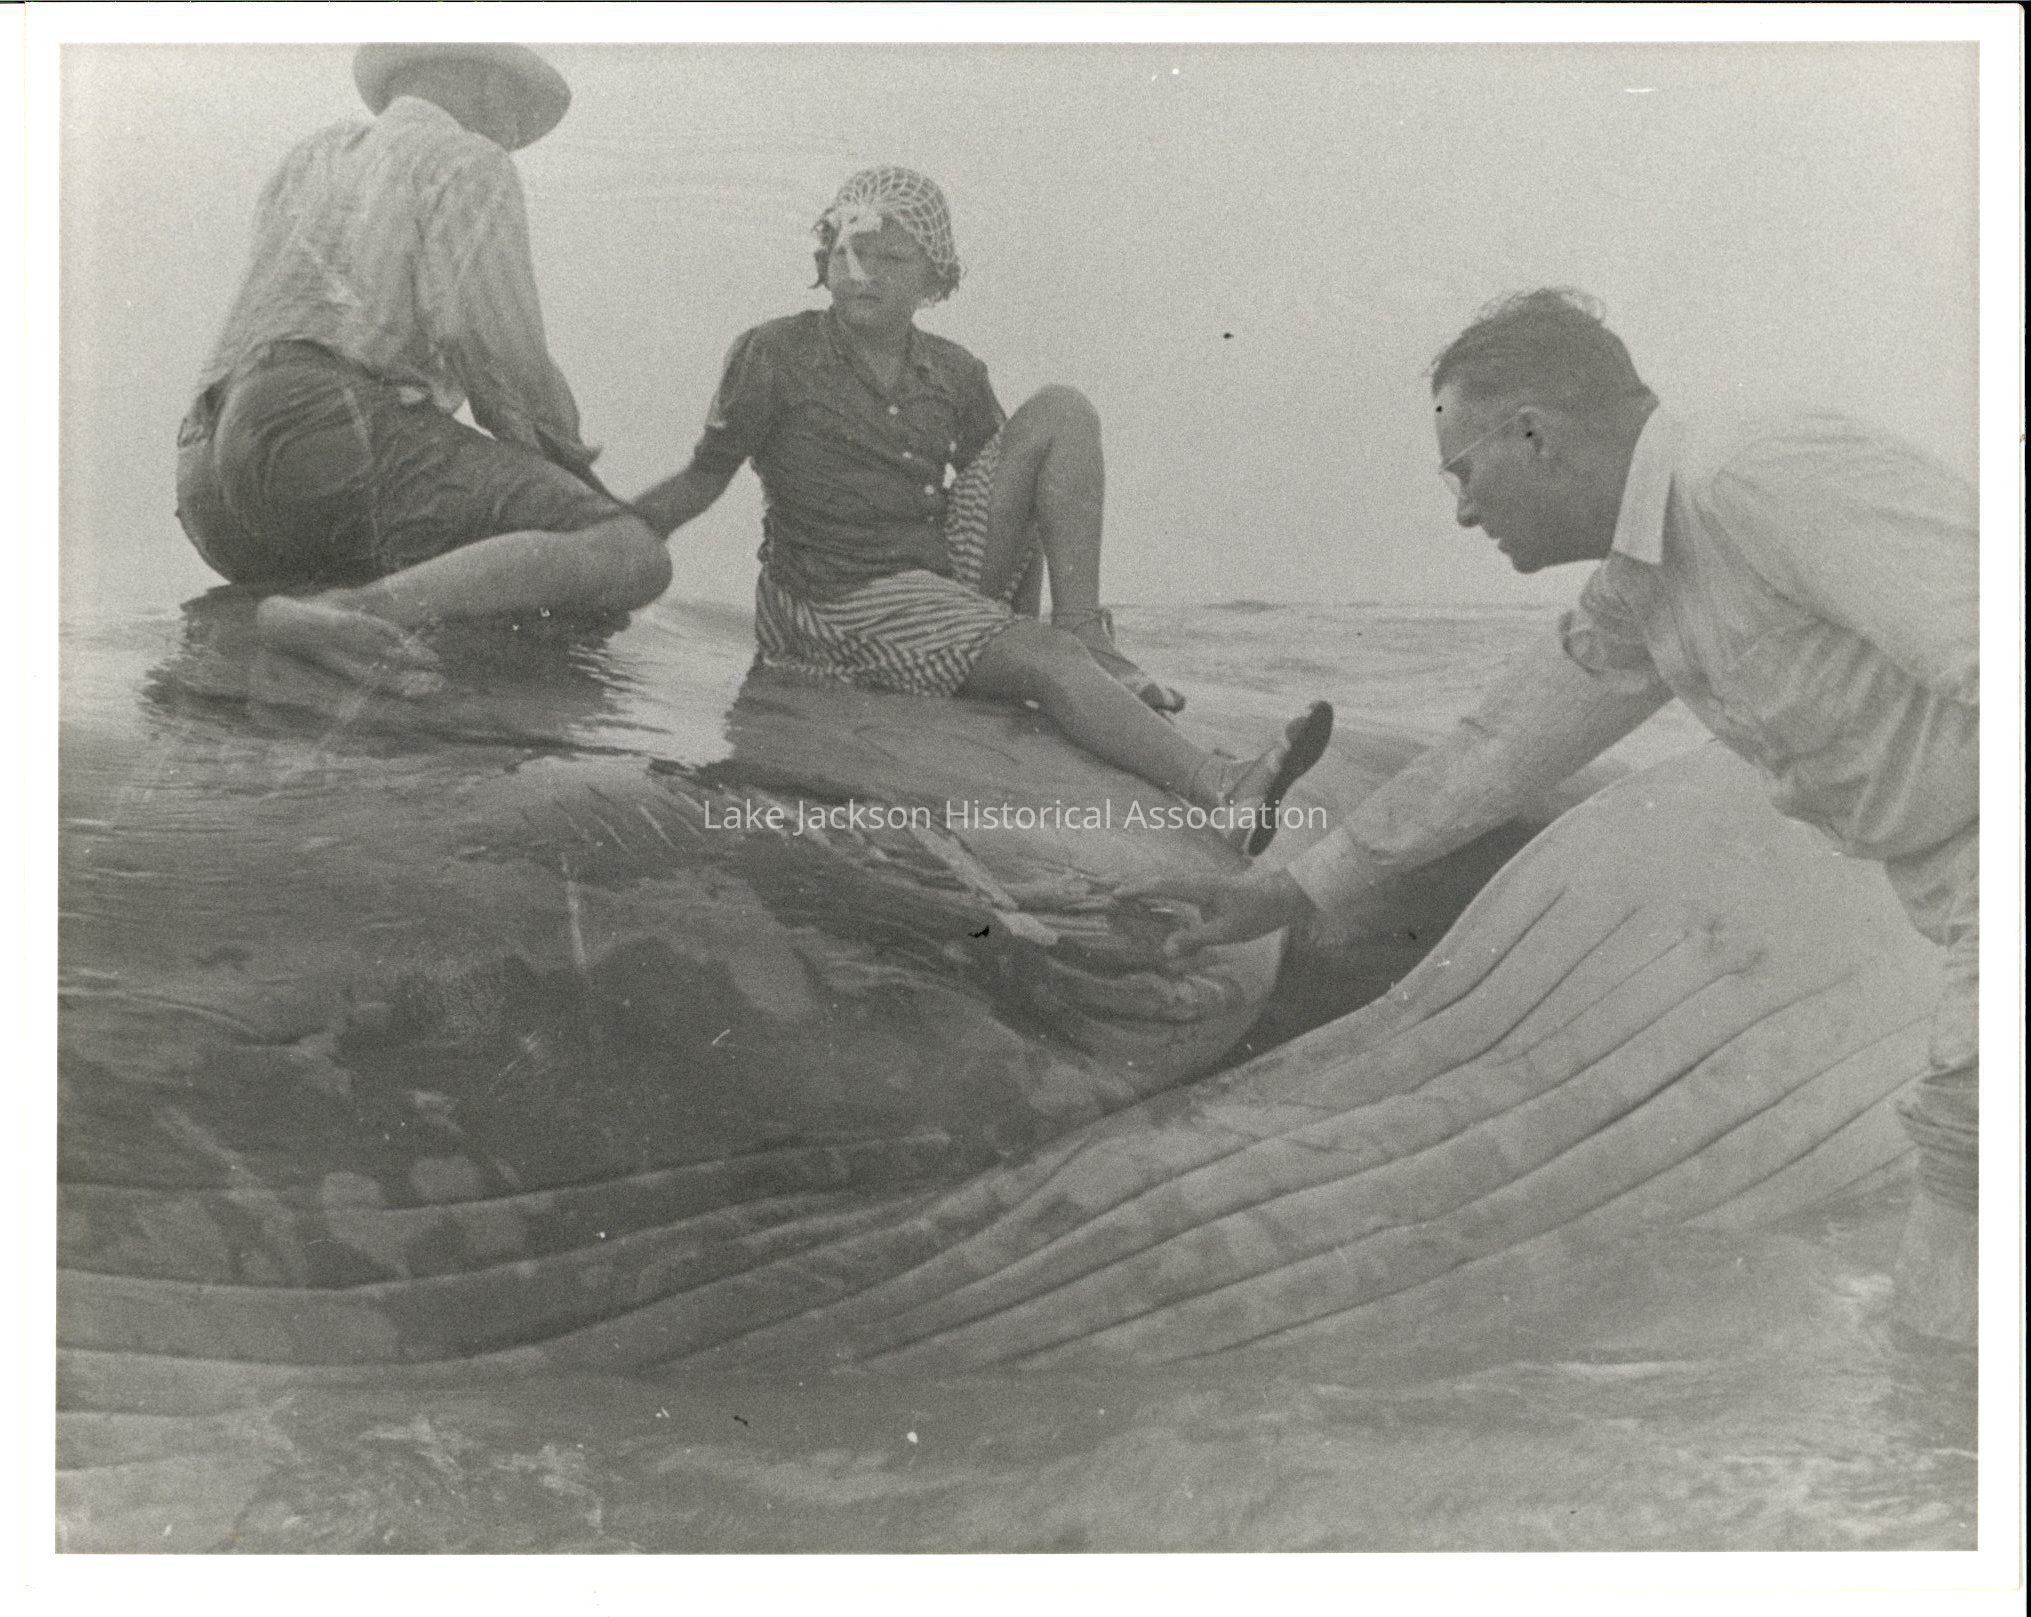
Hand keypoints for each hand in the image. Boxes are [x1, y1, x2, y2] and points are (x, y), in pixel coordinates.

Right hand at [1118, 870, 1314, 957]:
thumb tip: (1165, 951)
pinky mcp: (1203, 886)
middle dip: (1129, 881)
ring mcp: (1200, 881)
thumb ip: (1195, 939)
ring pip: (1163, 879)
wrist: (1281, 895)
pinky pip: (1172, 884)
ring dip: (1140, 883)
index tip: (1114, 894)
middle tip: (1103, 886)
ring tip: (1117, 889)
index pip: (1161, 886)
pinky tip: (1147, 895)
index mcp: (1199, 887)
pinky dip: (1154, 887)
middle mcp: (1196, 880)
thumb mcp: (1227, 932)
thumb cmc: (1257, 913)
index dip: (1137, 889)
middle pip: (1156, 878)